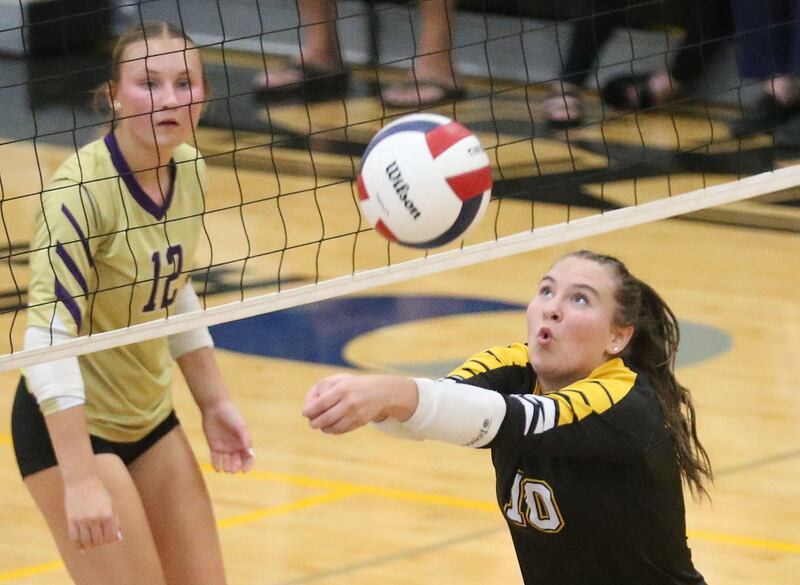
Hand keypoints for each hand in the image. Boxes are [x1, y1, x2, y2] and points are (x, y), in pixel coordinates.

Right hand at [64, 476, 120, 548]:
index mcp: (108, 514)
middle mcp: (95, 519)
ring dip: (90, 544)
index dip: (110, 540)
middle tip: (99, 539)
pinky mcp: (71, 520)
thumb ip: (116, 521)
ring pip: (86, 541)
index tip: (108, 538)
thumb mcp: (111, 504)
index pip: (110, 537)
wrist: (82, 481)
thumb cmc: (99, 493)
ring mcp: (82, 520)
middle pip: (98, 541)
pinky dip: (78, 545)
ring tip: (91, 541)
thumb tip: (119, 538)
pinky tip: (81, 548)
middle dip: (100, 542)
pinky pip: (74, 538)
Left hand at [202, 399, 254, 472]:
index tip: (245, 471)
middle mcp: (235, 445)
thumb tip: (250, 454)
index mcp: (244, 441)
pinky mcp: (214, 446)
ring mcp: (224, 446)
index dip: (248, 465)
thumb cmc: (231, 415)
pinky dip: (217, 464)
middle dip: (236, 467)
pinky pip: (216, 458)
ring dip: (227, 467)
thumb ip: (246, 440)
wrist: (215, 408)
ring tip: (226, 469)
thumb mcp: (240, 427)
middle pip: (237, 461)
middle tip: (233, 470)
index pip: (248, 457)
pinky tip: (218, 468)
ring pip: (227, 461)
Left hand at [302, 374, 416, 433]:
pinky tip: (330, 427)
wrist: (380, 391)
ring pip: (333, 427)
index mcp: (342, 389)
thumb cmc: (353, 385)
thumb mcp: (340, 380)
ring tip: (320, 425)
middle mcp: (349, 401)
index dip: (310, 411)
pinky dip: (333, 431)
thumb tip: (309, 408)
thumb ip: (323, 390)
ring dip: (323, 428)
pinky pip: (342, 430)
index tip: (305, 414)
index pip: (321, 404)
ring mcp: (356, 413)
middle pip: (326, 418)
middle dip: (315, 423)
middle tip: (311, 423)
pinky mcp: (361, 421)